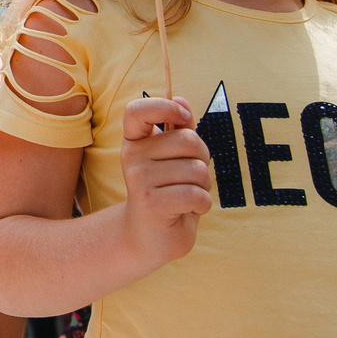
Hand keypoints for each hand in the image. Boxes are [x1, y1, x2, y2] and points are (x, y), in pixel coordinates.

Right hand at [119, 96, 210, 264]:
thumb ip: (177, 130)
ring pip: (197, 170)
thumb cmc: (166, 194)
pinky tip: (190, 211)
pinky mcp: (152, 203)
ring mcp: (139, 180)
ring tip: (189, 197)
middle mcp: (132, 157)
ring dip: (204, 187)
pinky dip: (203, 204)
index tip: (183, 117)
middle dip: (203, 160)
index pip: (138, 110)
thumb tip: (181, 98)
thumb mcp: (173, 160)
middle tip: (193, 178)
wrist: (148, 238)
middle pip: (188, 140)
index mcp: (135, 142)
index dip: (165, 107)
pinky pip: (196, 194)